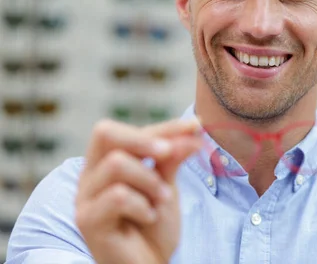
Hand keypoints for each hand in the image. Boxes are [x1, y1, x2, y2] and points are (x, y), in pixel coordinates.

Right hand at [75, 118, 202, 263]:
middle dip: (145, 140)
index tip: (196, 127)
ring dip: (149, 180)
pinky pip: (118, 196)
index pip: (129, 130)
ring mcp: (86, 198)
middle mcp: (90, 175)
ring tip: (162, 200)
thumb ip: (172, 157)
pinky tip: (149, 217)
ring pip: (116, 164)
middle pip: (105, 133)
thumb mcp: (167, 184)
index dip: (164, 126)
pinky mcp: (88, 220)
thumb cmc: (154, 225)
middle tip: (170, 153)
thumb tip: (193, 128)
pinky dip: (142, 205)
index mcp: (106, 162)